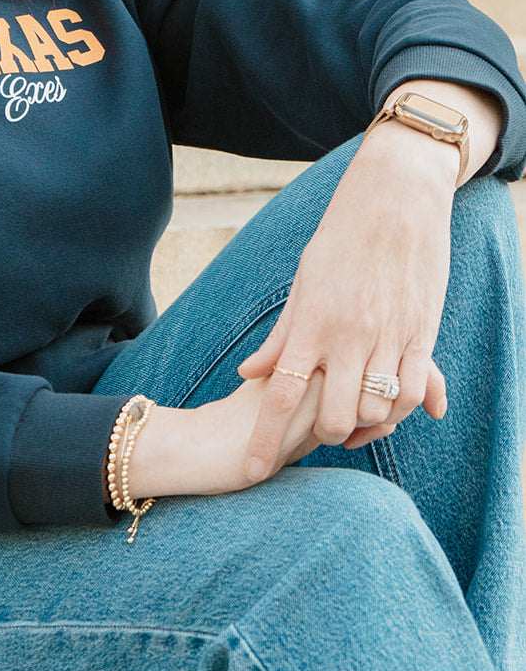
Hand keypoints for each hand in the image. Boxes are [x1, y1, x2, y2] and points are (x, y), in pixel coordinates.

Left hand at [127, 79, 500, 499]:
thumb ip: (281, 335)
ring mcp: (388, 335)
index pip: (280, 395)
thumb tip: (249, 374)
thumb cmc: (341, 238)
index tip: (251, 472)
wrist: (395, 199)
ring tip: (354, 415)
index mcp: (310, 321)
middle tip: (319, 430)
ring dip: (364, 424)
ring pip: (376, 410)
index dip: (263, 439)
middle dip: (323, 435)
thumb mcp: (303, 283)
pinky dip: (401, 408)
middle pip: (331, 416)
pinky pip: (413, 391)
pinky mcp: (422, 333)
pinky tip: (390, 402)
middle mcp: (348, 334)